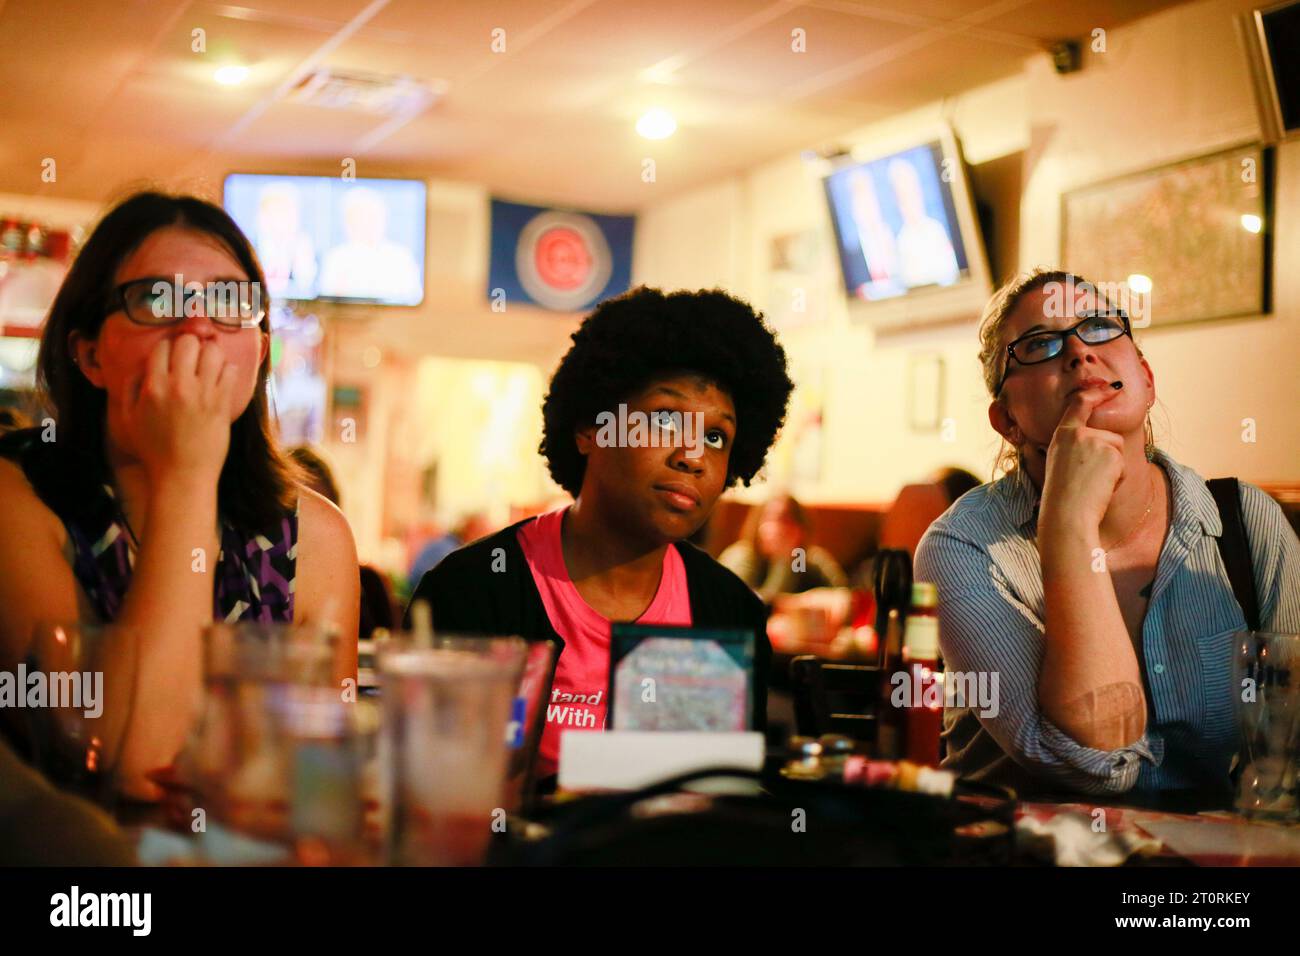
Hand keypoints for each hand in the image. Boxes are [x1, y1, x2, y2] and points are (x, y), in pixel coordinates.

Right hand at [109, 335, 235, 485]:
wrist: (182, 474)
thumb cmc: (154, 449)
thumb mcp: (128, 418)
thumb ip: (130, 388)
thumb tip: (140, 366)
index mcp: (153, 387)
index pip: (163, 346)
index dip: (168, 348)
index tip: (173, 358)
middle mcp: (178, 386)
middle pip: (188, 342)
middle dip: (190, 345)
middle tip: (192, 358)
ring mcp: (202, 393)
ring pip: (213, 351)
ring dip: (211, 355)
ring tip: (208, 366)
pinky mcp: (222, 403)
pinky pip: (230, 370)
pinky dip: (227, 370)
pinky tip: (220, 380)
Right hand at [1038, 387, 1124, 536]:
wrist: (1066, 513)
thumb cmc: (1061, 496)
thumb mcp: (1059, 463)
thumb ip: (1074, 446)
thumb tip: (1096, 441)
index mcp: (1061, 434)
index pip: (1080, 404)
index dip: (1096, 393)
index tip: (1110, 387)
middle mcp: (1079, 433)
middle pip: (1109, 436)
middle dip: (1109, 457)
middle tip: (1088, 479)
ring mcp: (1096, 441)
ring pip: (1117, 450)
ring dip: (1112, 469)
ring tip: (1092, 484)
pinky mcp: (1112, 453)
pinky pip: (1123, 464)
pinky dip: (1117, 479)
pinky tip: (1101, 488)